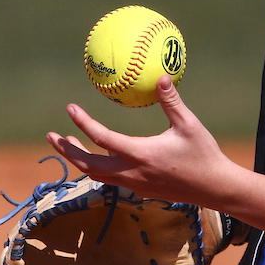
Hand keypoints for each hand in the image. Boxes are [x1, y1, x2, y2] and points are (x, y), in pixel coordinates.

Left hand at [47, 75, 232, 206]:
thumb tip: (161, 76)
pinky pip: (109, 179)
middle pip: (87, 164)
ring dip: (78, 159)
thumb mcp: (189, 124)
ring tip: (67, 144)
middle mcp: (131, 172)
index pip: (102, 139)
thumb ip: (172, 101)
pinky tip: (97, 155)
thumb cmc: (203, 154)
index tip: (70, 108)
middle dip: (66, 150)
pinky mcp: (139, 189)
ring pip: (95, 174)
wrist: (214, 188)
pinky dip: (96, 166)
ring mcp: (134, 184)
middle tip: (50, 135)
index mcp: (140, 154)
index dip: (83, 123)